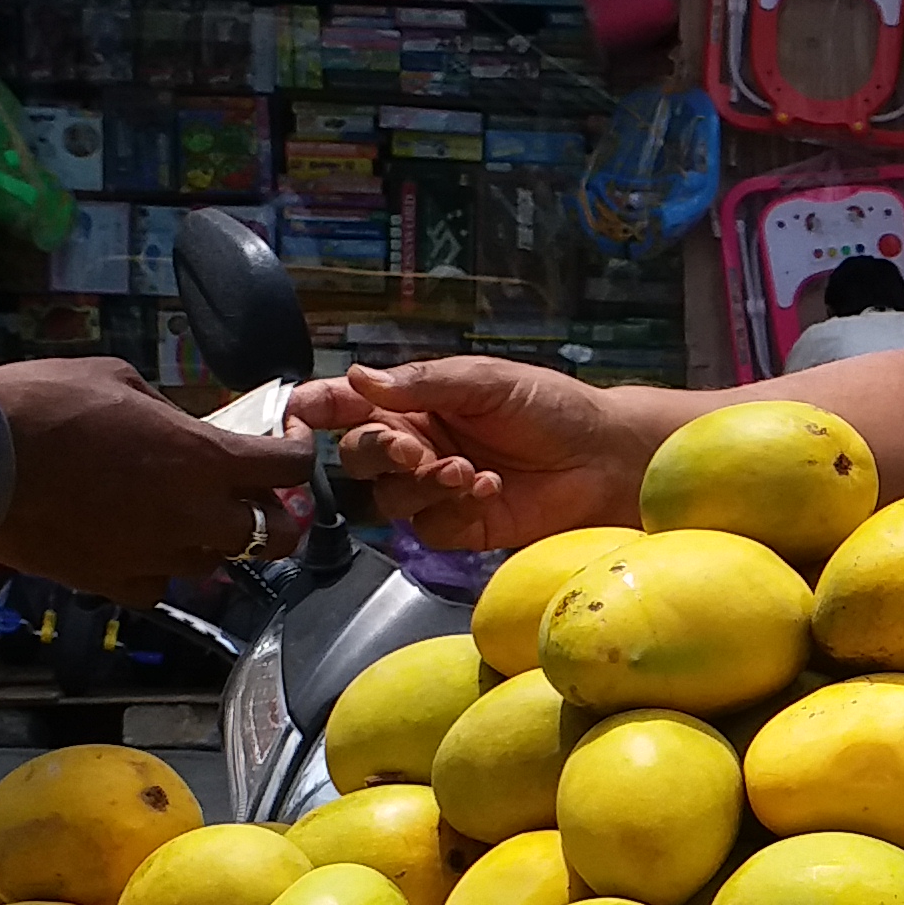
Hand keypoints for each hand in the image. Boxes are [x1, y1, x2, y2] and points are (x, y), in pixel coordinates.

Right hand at [0, 359, 316, 602]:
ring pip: (217, 562)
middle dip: (274, 514)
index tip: (287, 440)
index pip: (290, 468)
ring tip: (186, 515)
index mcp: (205, 458)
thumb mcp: (120, 381)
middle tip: (253, 495)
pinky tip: (141, 545)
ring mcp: (158, 556)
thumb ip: (171, 414)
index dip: (299, 451)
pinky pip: (160, 586)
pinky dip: (160, 568)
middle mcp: (195, 515)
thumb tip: (186, 430)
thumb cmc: (45, 403)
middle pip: (273, 534)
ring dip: (213, 540)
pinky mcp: (115, 583)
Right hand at [285, 357, 640, 551]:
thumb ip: (422, 382)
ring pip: (385, 498)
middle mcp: (414, 445)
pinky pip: (426, 527)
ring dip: (418, 483)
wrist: (604, 457)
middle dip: (377, 451)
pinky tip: (490, 488)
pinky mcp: (458, 527)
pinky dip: (451, 507)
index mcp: (411, 402)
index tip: (299, 416)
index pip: (343, 406)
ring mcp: (432, 490)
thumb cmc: (550, 407)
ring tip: (467, 469)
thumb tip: (357, 377)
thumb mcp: (485, 381)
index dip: (314, 410)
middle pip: (356, 458)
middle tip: (414, 447)